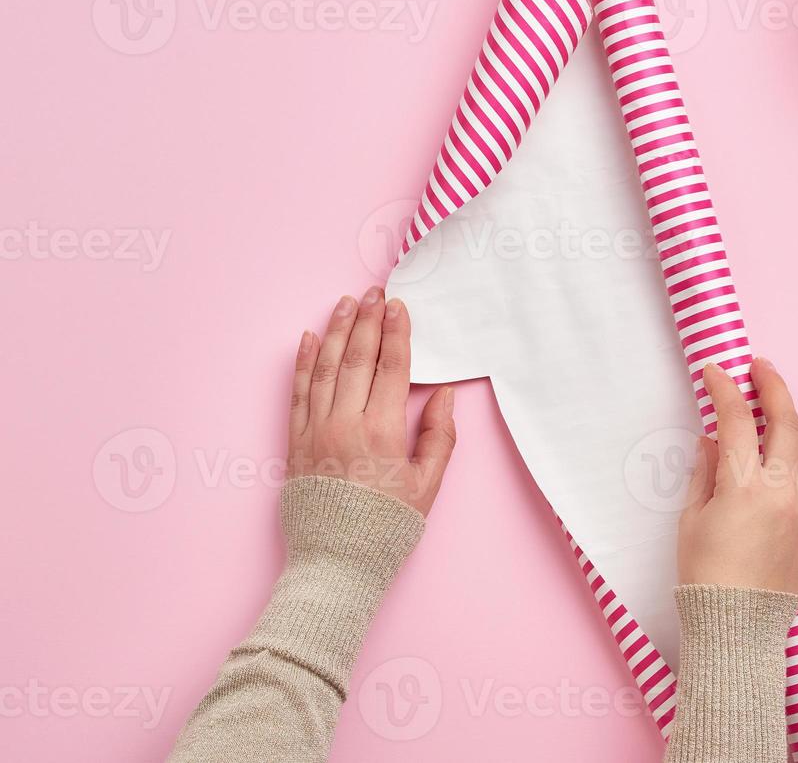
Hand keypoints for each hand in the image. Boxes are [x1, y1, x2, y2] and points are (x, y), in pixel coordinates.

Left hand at [287, 288, 456, 515]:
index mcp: (381, 432)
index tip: (399, 306)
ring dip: (337, 331)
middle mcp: (344, 423)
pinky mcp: (295, 442)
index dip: (396, 333)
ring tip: (345, 303)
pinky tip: (310, 338)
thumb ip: (438, 437)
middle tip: (375, 292)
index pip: (391, 368)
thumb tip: (443, 395)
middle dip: (368, 321)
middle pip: (357, 359)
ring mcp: (315, 430)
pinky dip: (303, 362)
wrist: (335, 563)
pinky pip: (297, 392)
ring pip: (325, 368)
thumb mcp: (426, 486)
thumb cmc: (384, 528)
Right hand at [677, 359, 797, 594]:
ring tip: (774, 413)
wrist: (737, 630)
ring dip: (792, 425)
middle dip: (774, 388)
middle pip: (787, 423)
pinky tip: (787, 463)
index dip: (724, 390)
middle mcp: (783, 493)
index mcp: (744, 488)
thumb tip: (713, 439)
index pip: (737, 421)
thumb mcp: (692, 518)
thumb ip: (706, 471)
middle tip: (760, 368)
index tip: (715, 371)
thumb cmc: (704, 575)